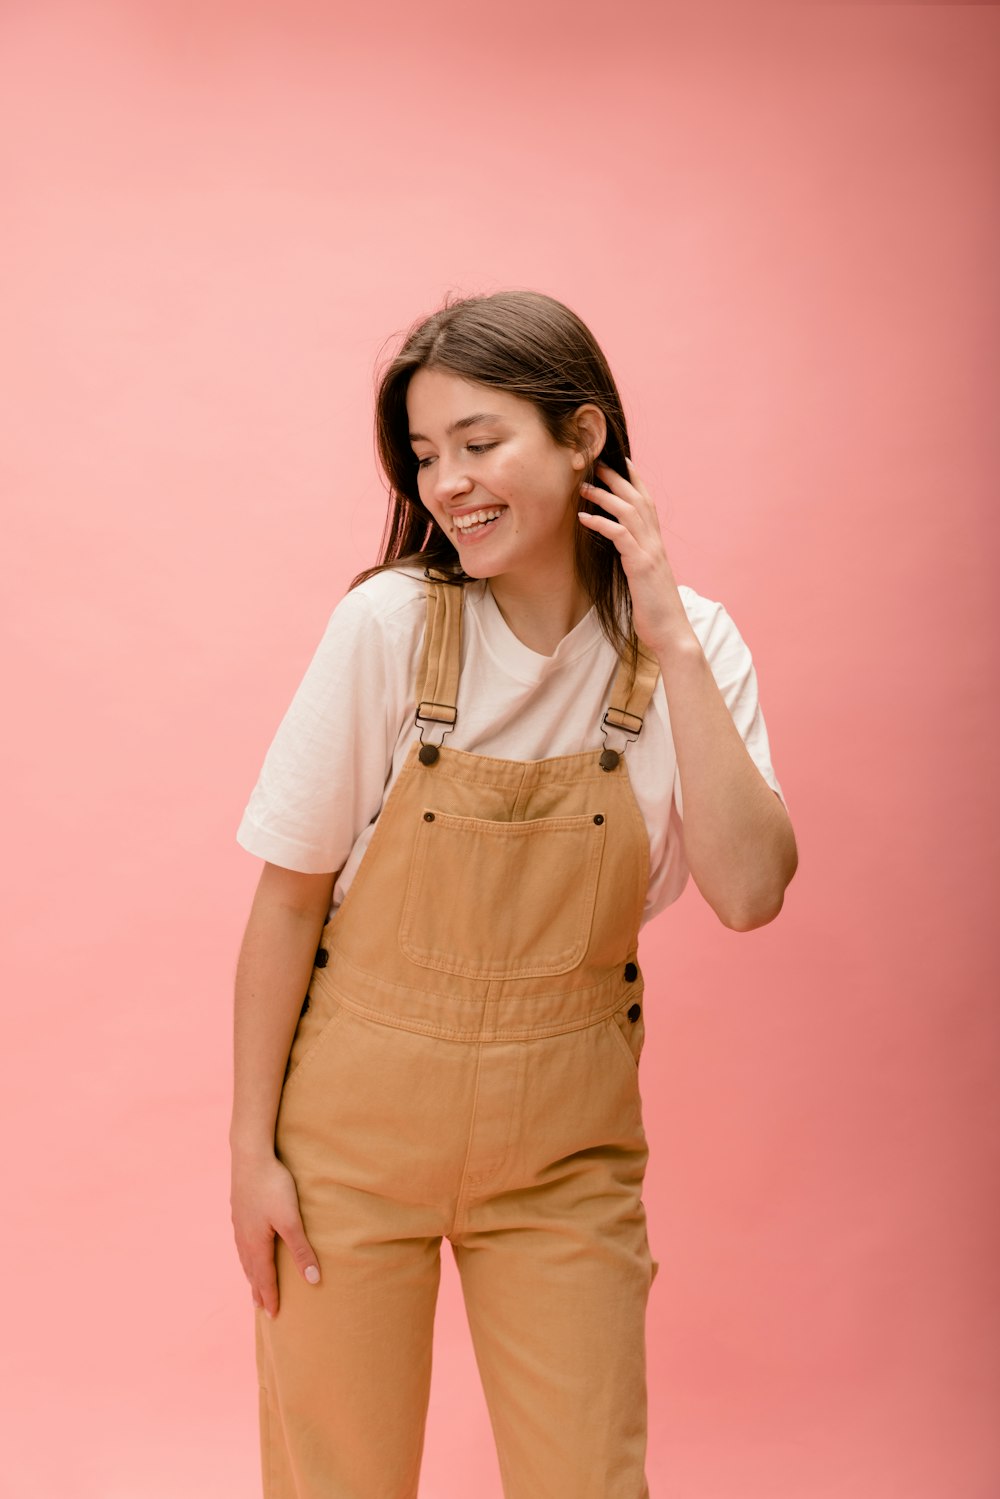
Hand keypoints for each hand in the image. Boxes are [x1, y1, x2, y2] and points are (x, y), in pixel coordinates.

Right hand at [230, 1150, 321, 1317]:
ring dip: (250, 1273)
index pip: (265, 1277)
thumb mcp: (290, 1220)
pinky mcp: (239, 1209)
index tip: (273, 1315)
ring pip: (245, 1256)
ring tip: (253, 1283)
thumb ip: (301, 1250)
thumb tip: (313, 1280)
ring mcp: (239, 1223)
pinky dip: (246, 1254)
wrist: (250, 1155)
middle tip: (260, 1308)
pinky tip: (247, 1247)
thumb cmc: (273, 1186)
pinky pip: (241, 1241)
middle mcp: (244, 1237)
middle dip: (258, 1289)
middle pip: (252, 1270)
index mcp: (257, 1244)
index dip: (270, 1296)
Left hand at [578, 458, 694, 653]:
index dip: (635, 480)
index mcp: (656, 544)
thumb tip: (622, 550)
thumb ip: (636, 559)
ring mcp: (650, 552)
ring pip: (629, 512)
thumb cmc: (655, 609)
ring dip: (605, 496)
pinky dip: (601, 523)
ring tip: (584, 487)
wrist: (671, 633)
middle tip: (596, 463)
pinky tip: (583, 518)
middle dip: (617, 478)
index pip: (647, 503)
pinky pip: (620, 535)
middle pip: (638, 499)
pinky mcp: (641, 565)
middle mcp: (655, 543)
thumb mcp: (644, 578)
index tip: (620, 463)